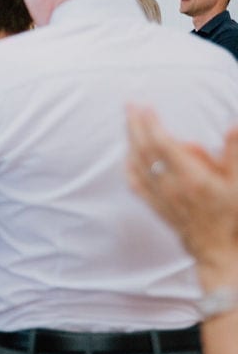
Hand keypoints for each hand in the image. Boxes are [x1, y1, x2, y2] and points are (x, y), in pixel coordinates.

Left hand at [126, 106, 237, 288]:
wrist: (216, 249)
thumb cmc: (230, 215)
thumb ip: (235, 154)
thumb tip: (233, 127)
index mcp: (191, 177)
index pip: (163, 144)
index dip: (152, 123)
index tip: (146, 106)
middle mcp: (170, 185)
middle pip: (144, 149)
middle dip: (135, 124)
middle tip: (129, 104)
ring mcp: (159, 196)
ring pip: (136, 163)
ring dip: (130, 140)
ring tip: (129, 121)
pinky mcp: (154, 205)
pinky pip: (133, 182)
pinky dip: (128, 164)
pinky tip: (127, 154)